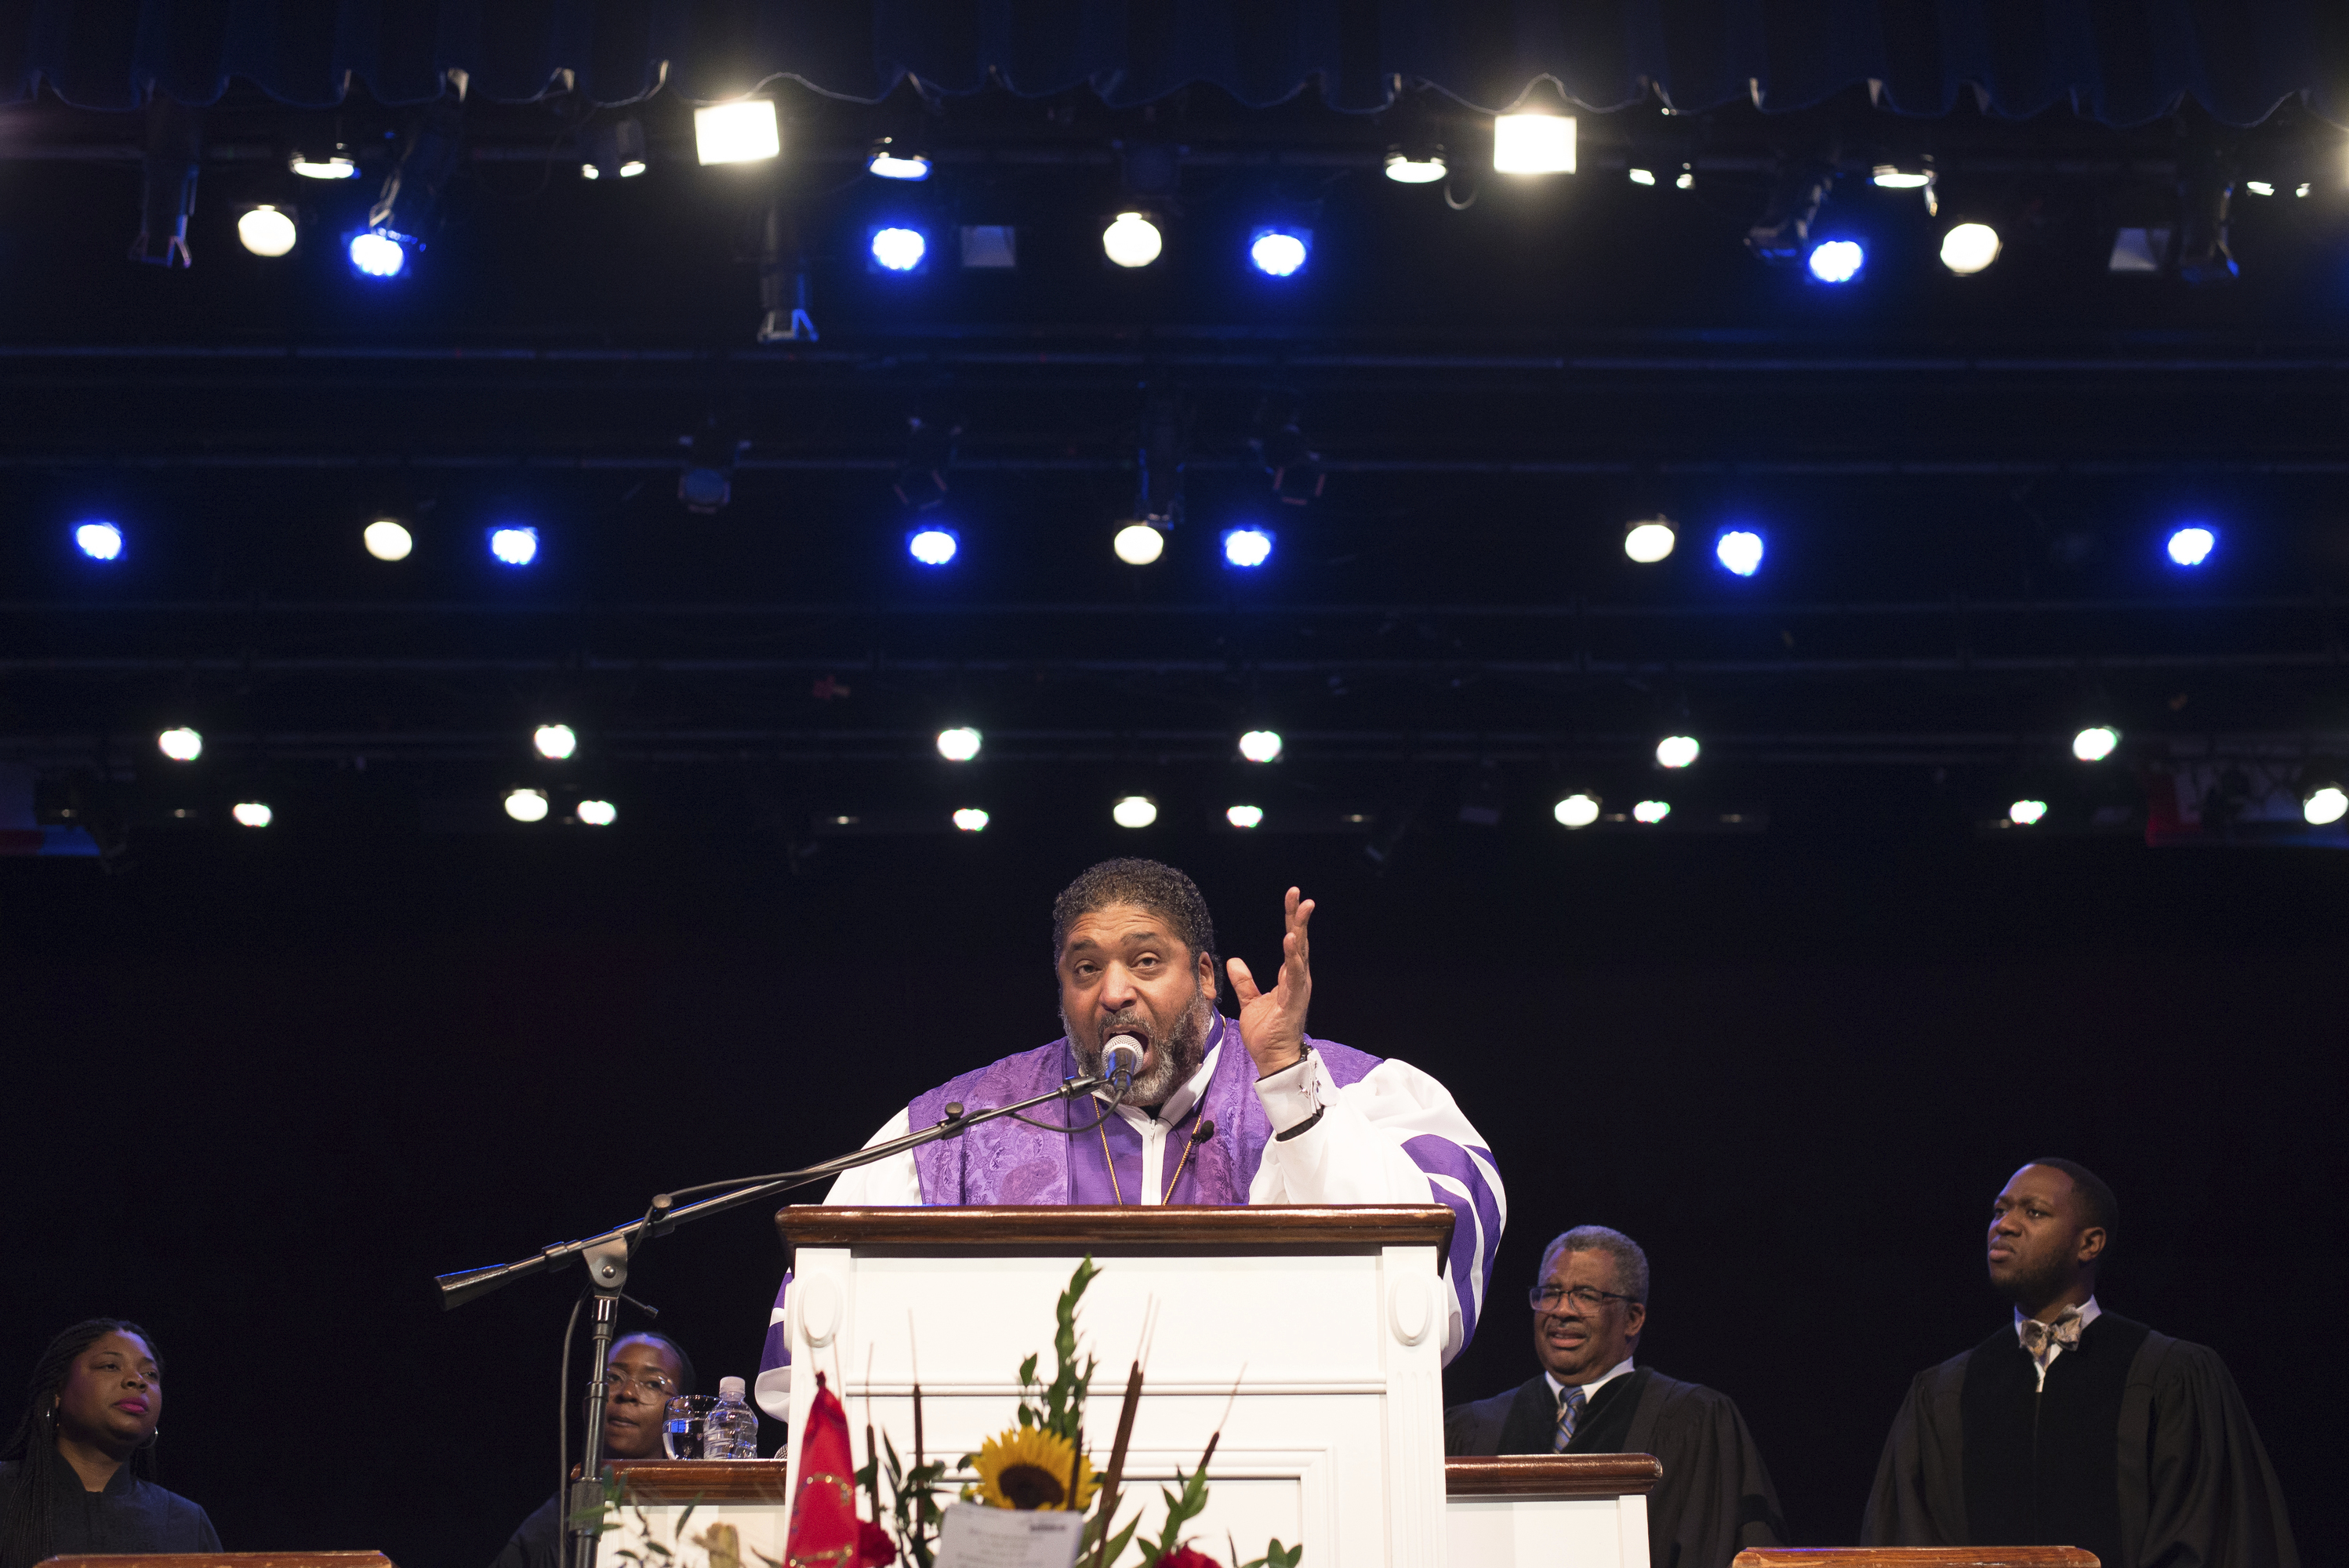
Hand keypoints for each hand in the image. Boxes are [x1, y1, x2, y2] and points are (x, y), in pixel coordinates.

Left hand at [1229, 886, 1313, 1075]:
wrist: (1272, 1059)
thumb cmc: (1267, 1033)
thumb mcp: (1250, 1001)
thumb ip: (1244, 981)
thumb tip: (1235, 960)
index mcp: (1289, 978)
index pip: (1292, 943)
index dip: (1291, 921)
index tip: (1292, 898)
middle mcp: (1297, 980)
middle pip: (1299, 942)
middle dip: (1299, 918)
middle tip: (1298, 895)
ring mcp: (1298, 989)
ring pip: (1300, 954)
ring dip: (1300, 930)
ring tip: (1301, 909)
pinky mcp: (1294, 1001)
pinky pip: (1294, 975)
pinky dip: (1293, 957)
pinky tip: (1291, 940)